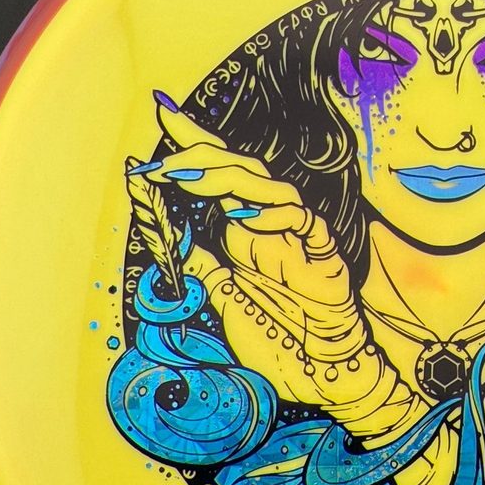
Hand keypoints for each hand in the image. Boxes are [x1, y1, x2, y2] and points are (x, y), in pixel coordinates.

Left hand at [137, 93, 378, 411]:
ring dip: (226, 177)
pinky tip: (242, 213)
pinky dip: (272, 213)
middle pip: (240, 168)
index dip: (194, 141)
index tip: (163, 111)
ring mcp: (297, 238)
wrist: (320, 373)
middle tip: (162, 161)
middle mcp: (269, 227)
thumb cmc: (278, 338)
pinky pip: (302, 221)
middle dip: (200, 154)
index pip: (218, 174)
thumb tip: (163, 233)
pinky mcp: (322, 255)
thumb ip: (198, 265)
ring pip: (269, 186)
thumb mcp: (221, 297)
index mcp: (245, 232)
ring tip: (186, 177)